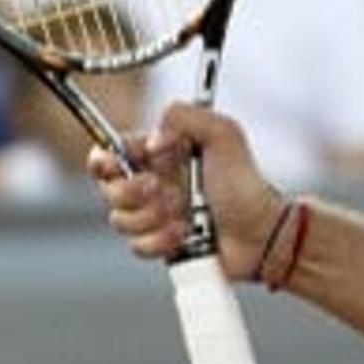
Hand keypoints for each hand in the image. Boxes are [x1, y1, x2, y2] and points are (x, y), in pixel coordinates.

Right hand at [87, 103, 282, 280]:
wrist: (260, 232)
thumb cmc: (244, 183)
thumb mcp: (223, 134)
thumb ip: (184, 116)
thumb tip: (150, 140)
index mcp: (158, 154)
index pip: (111, 153)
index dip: (103, 159)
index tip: (112, 164)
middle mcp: (150, 184)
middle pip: (108, 189)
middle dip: (131, 191)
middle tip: (160, 188)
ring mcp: (153, 217)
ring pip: (120, 220)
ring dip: (150, 217)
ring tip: (181, 214)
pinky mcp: (158, 245)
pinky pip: (137, 246)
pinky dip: (160, 241)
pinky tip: (184, 235)